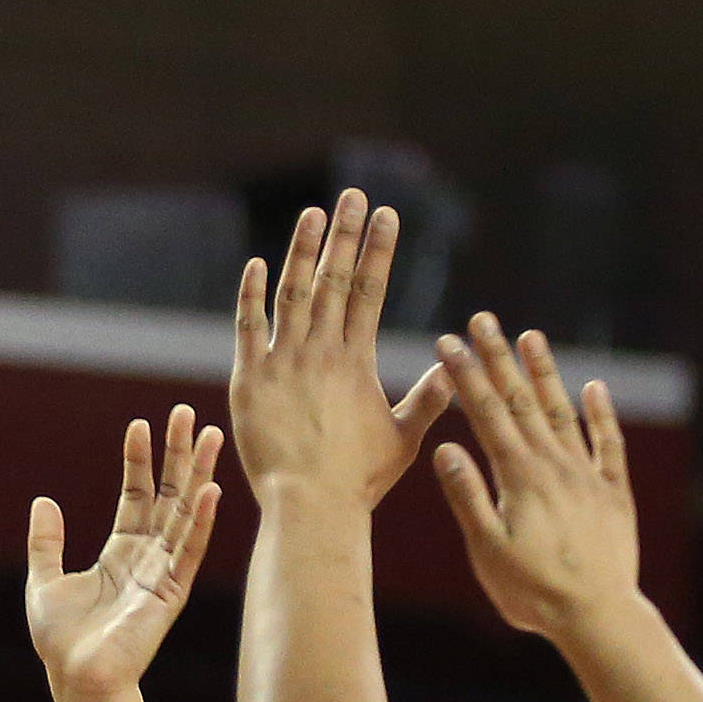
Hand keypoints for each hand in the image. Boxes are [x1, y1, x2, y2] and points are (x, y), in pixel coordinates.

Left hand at [25, 406, 223, 701]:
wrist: (76, 679)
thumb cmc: (62, 642)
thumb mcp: (44, 581)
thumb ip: (46, 542)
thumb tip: (43, 501)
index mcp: (121, 553)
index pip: (136, 495)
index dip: (138, 461)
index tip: (139, 425)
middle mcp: (147, 557)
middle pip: (168, 495)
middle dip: (178, 454)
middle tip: (187, 414)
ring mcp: (162, 573)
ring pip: (185, 514)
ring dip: (198, 474)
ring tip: (211, 436)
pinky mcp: (170, 593)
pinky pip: (188, 552)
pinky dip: (200, 522)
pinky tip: (211, 491)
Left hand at [224, 192, 442, 508]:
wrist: (311, 507)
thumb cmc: (358, 481)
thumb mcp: (402, 439)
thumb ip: (426, 399)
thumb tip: (453, 366)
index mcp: (356, 362)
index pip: (370, 291)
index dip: (378, 250)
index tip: (386, 214)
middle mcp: (321, 353)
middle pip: (334, 280)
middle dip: (345, 234)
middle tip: (353, 194)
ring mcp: (283, 363)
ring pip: (293, 293)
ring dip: (304, 250)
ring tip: (314, 213)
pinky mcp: (249, 381)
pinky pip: (248, 328)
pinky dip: (252, 295)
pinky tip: (258, 264)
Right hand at [429, 319, 642, 645]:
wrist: (598, 616)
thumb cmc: (534, 592)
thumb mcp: (488, 551)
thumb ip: (468, 497)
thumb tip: (445, 448)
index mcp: (519, 477)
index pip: (486, 414)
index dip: (465, 375)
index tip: (447, 341)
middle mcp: (554, 465)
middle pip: (521, 401)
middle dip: (498, 358)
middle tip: (482, 320)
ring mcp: (587, 476)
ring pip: (562, 412)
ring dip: (544, 373)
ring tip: (530, 336)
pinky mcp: (613, 493)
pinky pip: (609, 444)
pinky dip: (601, 414)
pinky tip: (594, 388)